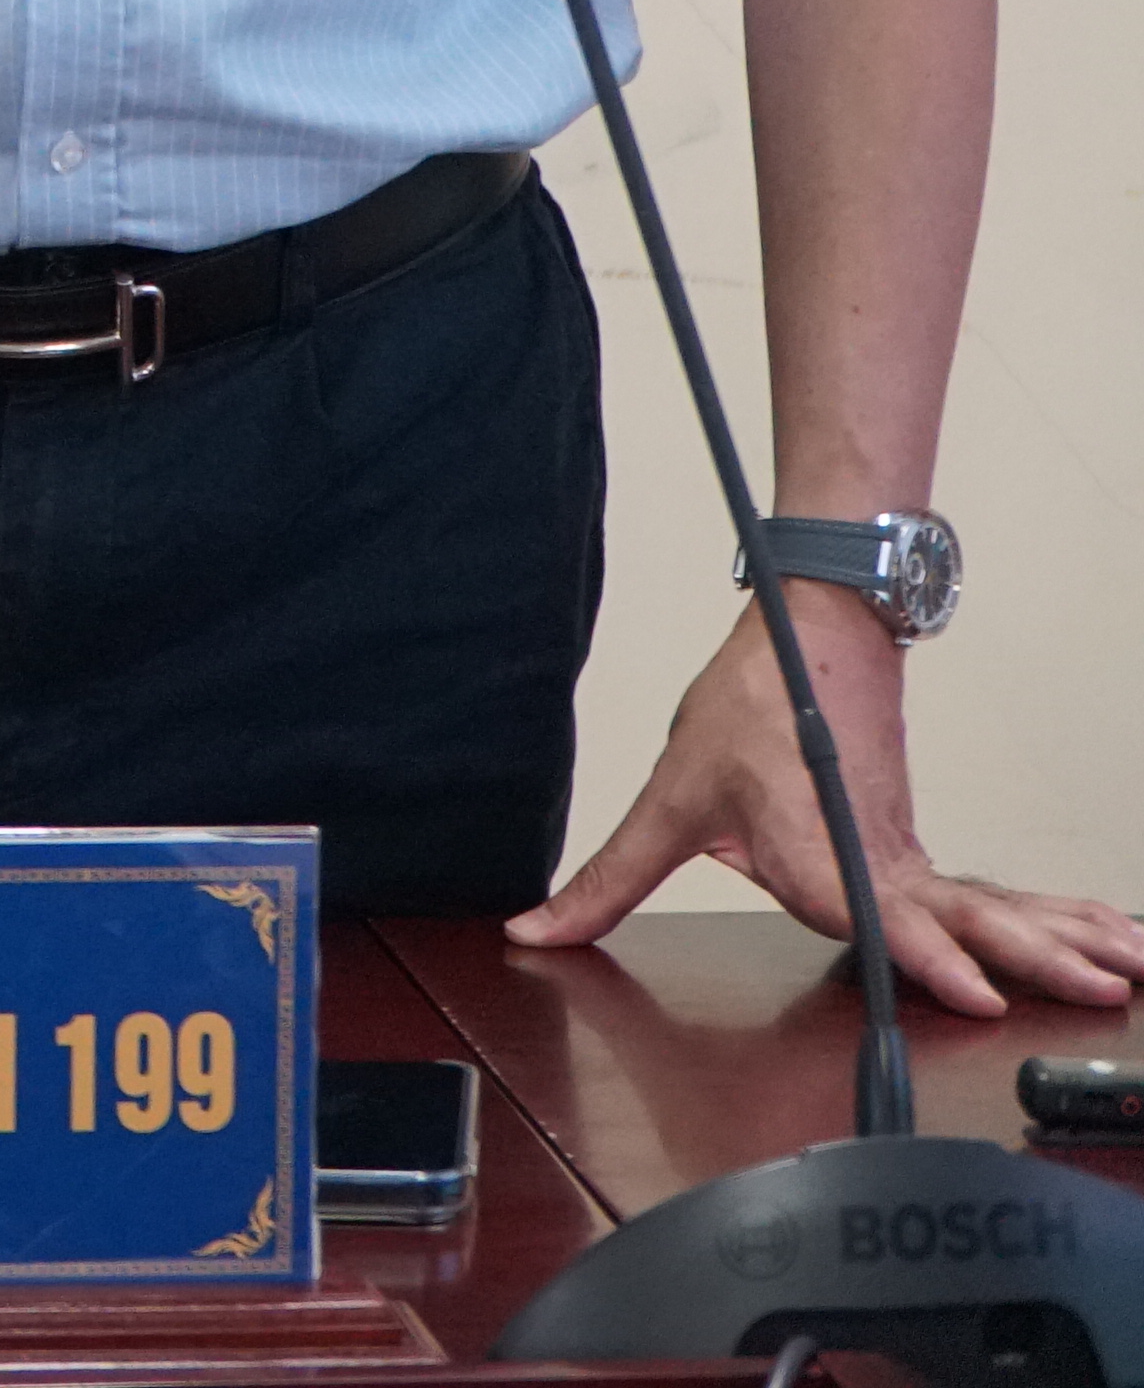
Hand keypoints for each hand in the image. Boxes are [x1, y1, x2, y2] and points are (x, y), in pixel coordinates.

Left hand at [510, 598, 1143, 1012]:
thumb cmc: (746, 709)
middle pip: (961, 915)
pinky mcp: (924, 853)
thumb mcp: (667, 795)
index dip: (922, 951)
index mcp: (817, 847)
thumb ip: (607, 878)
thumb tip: (533, 928)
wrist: (808, 631)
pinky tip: (1118, 940)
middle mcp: (875, 858)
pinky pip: (1001, 896)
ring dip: (1064, 937)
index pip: (873, 910)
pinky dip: (1062, 916)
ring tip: (1128, 968)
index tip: (974, 985)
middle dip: (1030, 954)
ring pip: (996, 905)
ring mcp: (910, 854)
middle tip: (1096, 986)